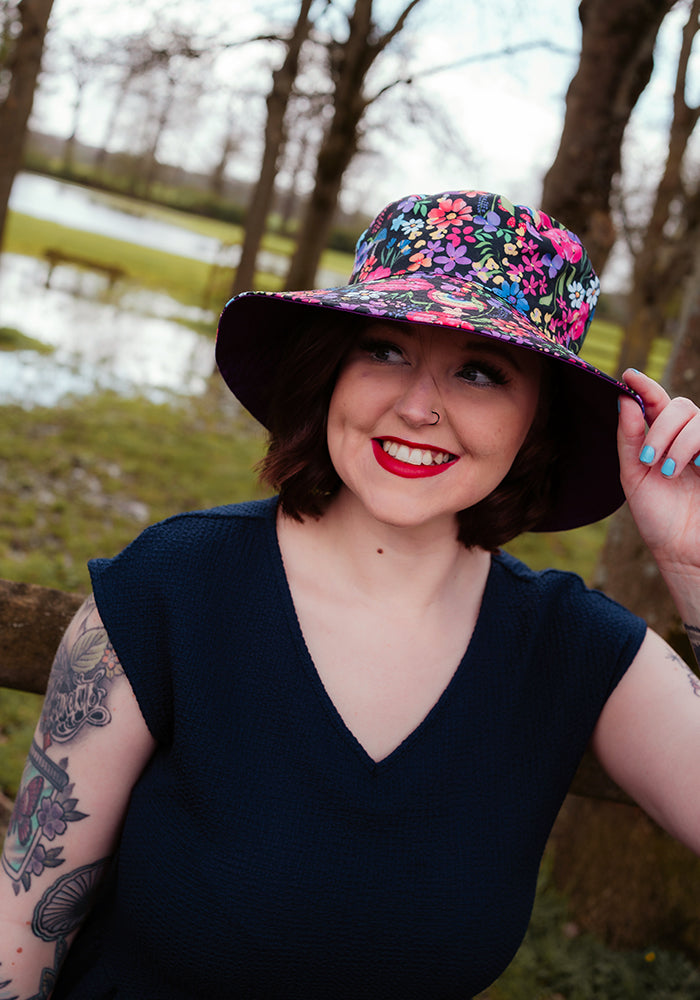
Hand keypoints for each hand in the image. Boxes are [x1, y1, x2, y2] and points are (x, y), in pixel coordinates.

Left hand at [618, 369, 699, 573]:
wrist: (683, 552)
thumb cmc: (658, 518)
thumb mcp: (634, 476)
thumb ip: (629, 438)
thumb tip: (624, 399)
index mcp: (663, 440)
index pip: (657, 403)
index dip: (645, 385)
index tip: (628, 375)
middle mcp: (688, 439)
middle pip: (679, 405)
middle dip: (659, 428)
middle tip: (649, 460)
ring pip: (697, 417)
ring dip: (677, 442)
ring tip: (668, 472)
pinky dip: (697, 446)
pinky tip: (698, 468)